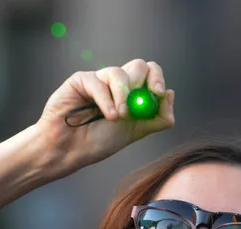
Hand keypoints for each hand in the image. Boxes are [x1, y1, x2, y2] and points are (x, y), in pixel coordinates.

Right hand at [36, 59, 174, 172]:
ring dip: (124, 97)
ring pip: (120, 73)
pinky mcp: (81, 80)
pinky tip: (107, 116)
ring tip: (118, 117)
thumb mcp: (136, 131)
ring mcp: (99, 80)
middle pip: (139, 65)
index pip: (151, 73)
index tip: (159, 93)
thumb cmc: (100, 141)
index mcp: (133, 93)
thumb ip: (157, 117)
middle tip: (143, 100)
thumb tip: (170, 93)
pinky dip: (106, 100)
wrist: (71, 150)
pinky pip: (98, 82)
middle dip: (144, 83)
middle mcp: (117, 83)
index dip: (157, 78)